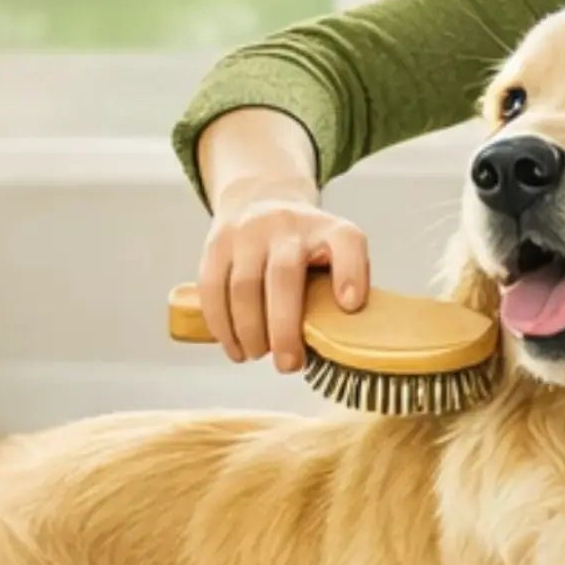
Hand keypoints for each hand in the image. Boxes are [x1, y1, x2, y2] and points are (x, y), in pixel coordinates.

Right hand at [199, 176, 369, 369]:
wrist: (262, 199)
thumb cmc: (308, 244)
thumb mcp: (337, 250)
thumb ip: (345, 285)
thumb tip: (340, 340)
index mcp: (329, 230)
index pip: (347, 243)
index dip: (351, 273)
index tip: (350, 305)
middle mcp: (289, 224)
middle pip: (283, 275)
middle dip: (284, 328)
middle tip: (288, 364)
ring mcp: (249, 232)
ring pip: (243, 286)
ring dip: (248, 331)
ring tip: (257, 355)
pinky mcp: (217, 244)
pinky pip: (212, 288)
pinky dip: (221, 324)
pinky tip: (234, 346)